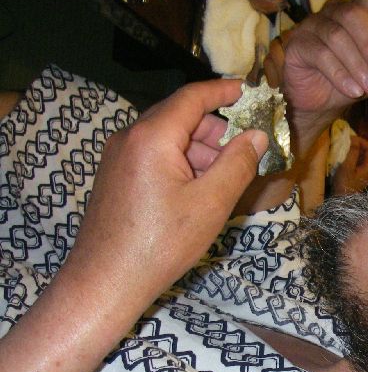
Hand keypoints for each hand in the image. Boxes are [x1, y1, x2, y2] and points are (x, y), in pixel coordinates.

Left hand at [0, 79, 268, 371]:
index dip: (222, 91)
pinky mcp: (114, 177)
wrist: (106, 280)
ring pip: (167, 139)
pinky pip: (153, 156)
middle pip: (178, 117)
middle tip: (244, 152)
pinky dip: (180, 163)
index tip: (246, 90)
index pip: (191, 98)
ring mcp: (117, 157)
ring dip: (199, 151)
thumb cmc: (162, 243)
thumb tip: (257, 136)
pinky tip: (196, 192)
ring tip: (223, 180)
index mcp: (152, 137)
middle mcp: (129, 138)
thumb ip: (238, 164)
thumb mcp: (211, 203)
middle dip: (215, 130)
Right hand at [265, 0, 367, 155]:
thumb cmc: (352, 80)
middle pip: (354, 16)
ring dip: (358, 66)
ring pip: (337, 37)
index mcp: (358, 12)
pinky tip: (352, 91)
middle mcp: (335, 12)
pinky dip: (339, 75)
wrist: (322, 104)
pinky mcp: (297, 44)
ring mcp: (313, 26)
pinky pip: (319, 54)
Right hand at [331, 134, 367, 194]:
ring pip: (363, 157)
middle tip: (346, 142)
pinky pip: (360, 163)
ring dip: (355, 151)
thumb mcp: (347, 167)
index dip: (361, 140)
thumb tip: (355, 139)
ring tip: (345, 148)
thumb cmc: (344, 184)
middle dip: (358, 145)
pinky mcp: (362, 176)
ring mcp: (367, 173)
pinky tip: (346, 157)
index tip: (350, 138)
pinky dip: (354, 157)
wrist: (343, 201)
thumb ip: (352, 152)